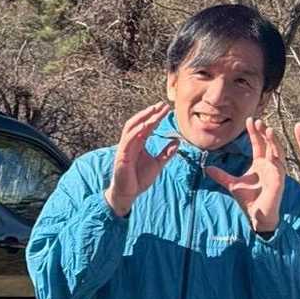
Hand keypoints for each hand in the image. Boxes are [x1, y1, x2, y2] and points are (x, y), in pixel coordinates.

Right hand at [103, 102, 176, 216]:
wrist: (128, 193)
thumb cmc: (139, 179)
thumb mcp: (157, 164)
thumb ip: (166, 153)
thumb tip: (177, 141)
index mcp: (138, 143)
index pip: (147, 126)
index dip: (156, 116)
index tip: (166, 109)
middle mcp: (131, 143)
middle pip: (139, 122)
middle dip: (150, 113)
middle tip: (162, 105)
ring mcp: (125, 148)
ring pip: (132, 128)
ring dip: (143, 118)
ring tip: (153, 111)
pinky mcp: (122, 155)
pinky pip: (128, 141)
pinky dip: (135, 132)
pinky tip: (144, 126)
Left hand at [205, 117, 285, 233]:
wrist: (257, 216)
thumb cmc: (249, 200)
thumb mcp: (232, 184)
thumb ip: (221, 175)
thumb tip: (207, 168)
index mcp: (260, 163)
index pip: (258, 143)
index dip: (254, 132)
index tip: (249, 120)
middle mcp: (269, 164)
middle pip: (268, 143)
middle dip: (263, 132)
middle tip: (257, 121)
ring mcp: (276, 171)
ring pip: (277, 151)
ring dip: (273, 140)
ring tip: (268, 129)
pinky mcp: (280, 179)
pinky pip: (280, 164)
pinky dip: (278, 155)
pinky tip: (274, 148)